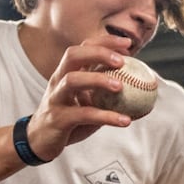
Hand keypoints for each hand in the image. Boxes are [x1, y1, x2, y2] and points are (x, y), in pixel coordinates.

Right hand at [22, 35, 137, 162]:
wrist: (40, 140)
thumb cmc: (70, 118)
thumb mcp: (88, 102)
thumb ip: (107, 93)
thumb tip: (143, 90)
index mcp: (67, 72)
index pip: (83, 48)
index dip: (104, 42)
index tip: (128, 44)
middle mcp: (59, 80)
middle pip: (74, 55)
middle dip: (98, 53)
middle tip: (122, 61)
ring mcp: (56, 98)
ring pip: (72, 80)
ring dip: (97, 79)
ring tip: (121, 87)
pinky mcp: (58, 119)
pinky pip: (83, 115)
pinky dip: (105, 116)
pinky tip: (125, 121)